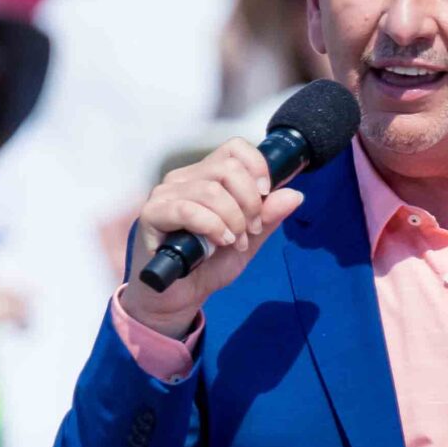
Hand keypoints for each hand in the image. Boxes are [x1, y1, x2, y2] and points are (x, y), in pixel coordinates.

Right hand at [118, 139, 303, 338]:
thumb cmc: (206, 266)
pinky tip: (218, 243)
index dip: (258, 167)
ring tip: (234, 242)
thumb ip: (267, 218)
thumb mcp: (247, 242)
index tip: (266, 196)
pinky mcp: (152, 214)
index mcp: (206, 177)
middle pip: (228, 167)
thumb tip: (295, 194)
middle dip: (250, 202)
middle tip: (251, 229)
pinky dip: (211, 226)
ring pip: (211, 190)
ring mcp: (166, 194)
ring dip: (233, 220)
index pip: (235, 149)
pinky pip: (187, 209)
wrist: (178, 297)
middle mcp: (184, 179)